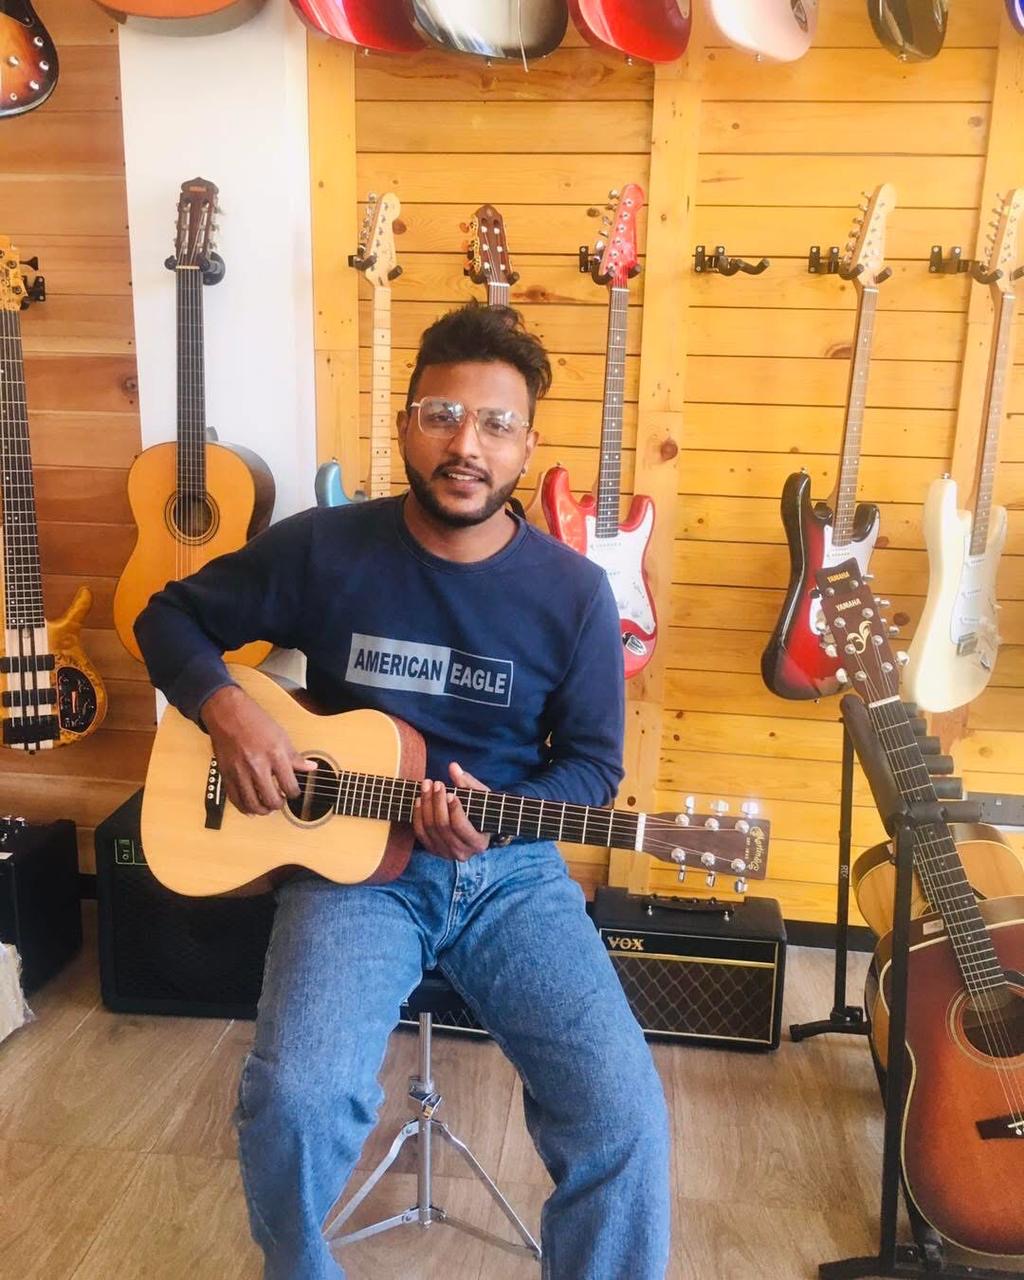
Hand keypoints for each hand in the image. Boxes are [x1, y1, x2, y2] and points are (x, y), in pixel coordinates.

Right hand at [201, 684, 316, 815]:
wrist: (228, 713)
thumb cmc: (255, 721)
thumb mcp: (281, 735)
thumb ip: (295, 756)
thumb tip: (311, 768)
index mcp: (275, 754)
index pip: (290, 786)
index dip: (294, 793)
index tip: (293, 791)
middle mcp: (257, 765)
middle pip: (271, 799)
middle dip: (279, 804)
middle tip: (281, 800)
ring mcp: (240, 771)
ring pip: (252, 804)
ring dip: (262, 810)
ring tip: (267, 806)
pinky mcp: (226, 774)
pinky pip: (235, 799)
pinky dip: (244, 807)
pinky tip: (250, 807)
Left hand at [412, 761, 490, 860]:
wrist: (476, 828)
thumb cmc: (482, 810)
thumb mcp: (481, 796)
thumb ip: (468, 782)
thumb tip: (453, 767)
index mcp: (478, 843)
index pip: (461, 827)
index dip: (454, 809)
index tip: (450, 793)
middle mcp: (462, 853)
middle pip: (443, 826)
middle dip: (437, 802)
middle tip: (436, 783)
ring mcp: (446, 853)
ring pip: (429, 828)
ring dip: (426, 804)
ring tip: (427, 786)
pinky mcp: (433, 850)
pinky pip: (420, 833)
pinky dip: (418, 815)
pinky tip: (419, 799)